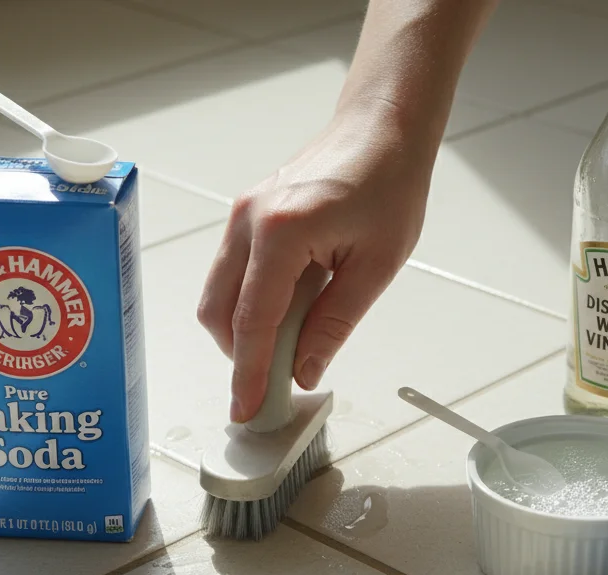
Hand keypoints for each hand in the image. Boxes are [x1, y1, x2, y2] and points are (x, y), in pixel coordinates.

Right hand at [197, 104, 432, 422]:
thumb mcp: (375, 266)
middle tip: (276, 387)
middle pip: (218, 313)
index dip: (248, 374)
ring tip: (293, 345)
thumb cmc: (388, 184)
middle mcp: (248, 222)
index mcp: (281, 233)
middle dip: (241, 356)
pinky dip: (251, 303)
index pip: (253, 322)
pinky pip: (233, 272)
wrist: (381, 129)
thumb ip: (334, 324)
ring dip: (246, 331)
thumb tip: (305, 371)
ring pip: (219, 294)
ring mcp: (241, 214)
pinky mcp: (246, 214)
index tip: (246, 411)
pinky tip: (292, 310)